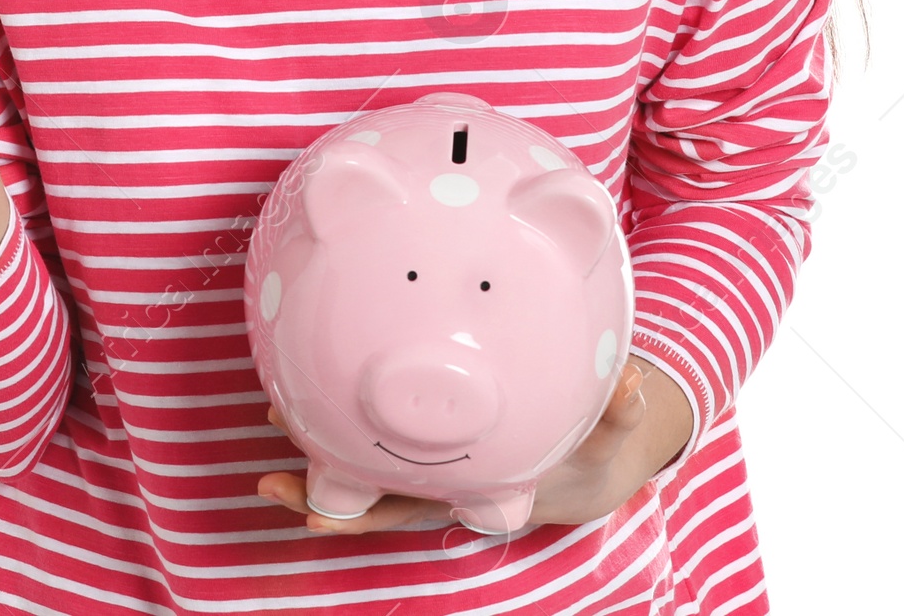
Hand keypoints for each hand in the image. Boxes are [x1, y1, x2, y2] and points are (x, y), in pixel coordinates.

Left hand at [256, 355, 693, 535]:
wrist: (599, 457)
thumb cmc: (598, 444)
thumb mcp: (617, 432)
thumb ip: (624, 410)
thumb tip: (634, 384)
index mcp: (483, 488)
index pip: (414, 506)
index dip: (366, 515)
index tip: (314, 519)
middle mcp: (451, 483)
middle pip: (376, 495)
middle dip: (324, 492)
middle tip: (269, 483)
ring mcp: (440, 463)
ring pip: (371, 466)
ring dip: (325, 449)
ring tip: (271, 420)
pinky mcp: (436, 438)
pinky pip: (385, 434)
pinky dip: (349, 419)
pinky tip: (314, 384)